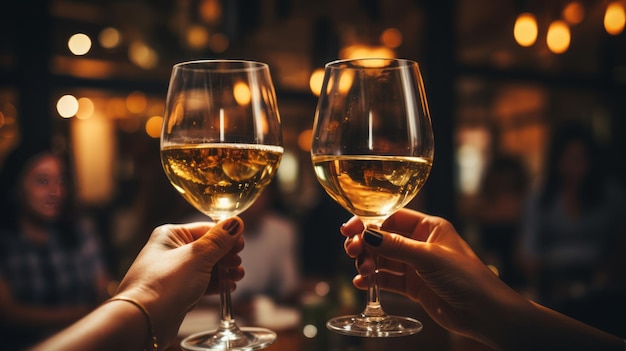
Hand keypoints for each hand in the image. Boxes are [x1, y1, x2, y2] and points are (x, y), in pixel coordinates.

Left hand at [116, 217, 244, 347]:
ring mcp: (173, 273)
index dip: (226, 237)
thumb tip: (236, 222)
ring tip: (236, 277)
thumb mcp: (198, 257)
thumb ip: (220, 240)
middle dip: (226, 256)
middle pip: (207, 248)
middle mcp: (170, 251)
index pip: (206, 229)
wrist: (143, 321)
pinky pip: (200, 283)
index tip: (241, 246)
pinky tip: (227, 288)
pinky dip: (215, 284)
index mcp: (171, 235)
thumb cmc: (165, 284)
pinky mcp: (176, 292)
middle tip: (237, 264)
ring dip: (224, 271)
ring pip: (206, 267)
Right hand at [341, 209, 527, 346]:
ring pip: (382, 259)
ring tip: (361, 271)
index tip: (350, 228)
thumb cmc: (466, 277)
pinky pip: (387, 279)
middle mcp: (420, 244)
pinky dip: (373, 280)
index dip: (369, 222)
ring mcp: (416, 266)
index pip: (392, 217)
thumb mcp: (428, 257)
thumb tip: (367, 234)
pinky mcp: (413, 286)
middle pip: (383, 238)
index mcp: (429, 228)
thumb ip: (396, 246)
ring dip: (368, 263)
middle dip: (365, 243)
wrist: (484, 312)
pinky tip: (363, 283)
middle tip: (351, 250)